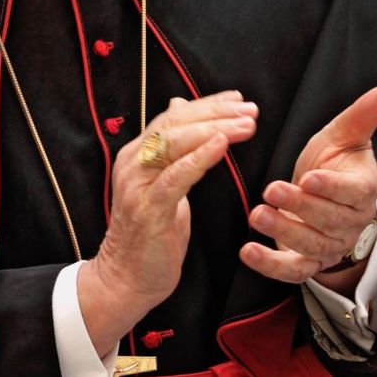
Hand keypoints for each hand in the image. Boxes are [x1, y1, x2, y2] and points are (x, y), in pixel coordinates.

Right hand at [77, 92, 257, 352]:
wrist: (126, 277)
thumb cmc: (150, 233)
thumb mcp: (162, 184)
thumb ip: (172, 148)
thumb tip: (177, 106)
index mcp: (136, 155)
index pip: (172, 117)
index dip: (206, 105)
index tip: (238, 98)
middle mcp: (132, 163)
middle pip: (174, 125)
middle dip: (215, 114)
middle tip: (250, 110)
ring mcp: (137, 185)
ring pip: (174, 145)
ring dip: (214, 130)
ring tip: (246, 125)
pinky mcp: (148, 209)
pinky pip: (175, 177)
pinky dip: (198, 159)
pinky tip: (221, 146)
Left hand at [243, 85, 376, 290]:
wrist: (326, 201)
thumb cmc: (333, 165)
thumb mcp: (344, 137)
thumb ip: (363, 116)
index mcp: (362, 190)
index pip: (354, 193)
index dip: (332, 187)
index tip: (310, 177)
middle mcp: (350, 222)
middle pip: (329, 220)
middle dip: (300, 206)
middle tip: (272, 190)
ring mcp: (329, 245)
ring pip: (311, 245)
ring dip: (283, 232)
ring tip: (257, 214)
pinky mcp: (308, 262)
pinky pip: (293, 271)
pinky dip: (270, 266)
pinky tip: (248, 252)